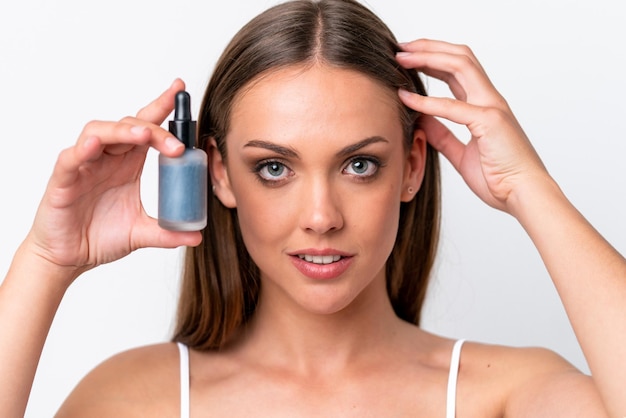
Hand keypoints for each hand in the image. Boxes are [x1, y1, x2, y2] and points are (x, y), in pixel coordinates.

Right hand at [26, 79, 201, 281]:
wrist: (67, 258)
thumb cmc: (97, 236)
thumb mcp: (140, 233)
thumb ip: (167, 233)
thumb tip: (197, 237)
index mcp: (128, 163)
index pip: (146, 127)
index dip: (161, 106)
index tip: (180, 89)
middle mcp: (108, 158)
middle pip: (129, 126)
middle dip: (154, 128)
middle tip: (177, 144)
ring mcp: (84, 165)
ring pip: (100, 131)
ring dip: (123, 130)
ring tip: (144, 134)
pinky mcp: (63, 179)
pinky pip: (71, 157)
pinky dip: (83, 149)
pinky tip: (95, 145)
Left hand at [396, 39, 548, 213]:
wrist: (524, 196)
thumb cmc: (500, 179)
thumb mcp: (461, 155)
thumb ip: (443, 136)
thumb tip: (422, 121)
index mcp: (485, 107)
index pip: (459, 70)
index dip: (433, 59)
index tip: (407, 59)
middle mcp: (490, 100)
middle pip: (460, 58)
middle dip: (429, 47)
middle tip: (400, 48)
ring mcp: (492, 108)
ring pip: (461, 65)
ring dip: (429, 58)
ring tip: (402, 57)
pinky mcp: (490, 122)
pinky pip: (453, 106)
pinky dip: (426, 100)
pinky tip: (406, 97)